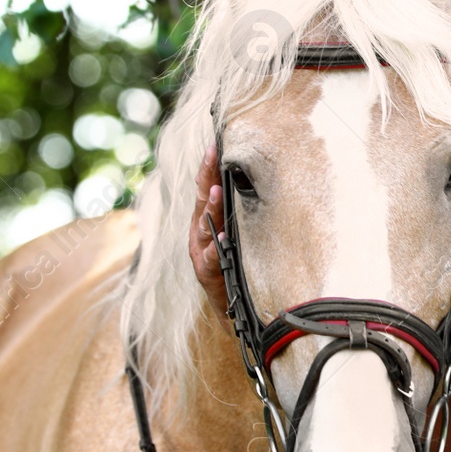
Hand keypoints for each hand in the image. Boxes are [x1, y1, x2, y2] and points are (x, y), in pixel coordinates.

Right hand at [188, 144, 229, 315]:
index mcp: (205, 220)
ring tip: (219, 192)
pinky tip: (222, 237)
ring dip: (212, 208)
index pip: (206, 187)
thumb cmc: (233, 265)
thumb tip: (251, 184)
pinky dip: (216, 247)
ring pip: (204, 226)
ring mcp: (201, 252)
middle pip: (202, 200)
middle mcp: (199, 232)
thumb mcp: (233, 235)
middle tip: (213, 156)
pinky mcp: (207, 272)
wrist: (230, 306)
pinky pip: (212, 257)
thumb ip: (235, 213)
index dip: (208, 166)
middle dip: (207, 176)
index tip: (214, 145)